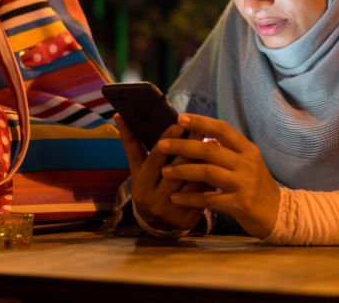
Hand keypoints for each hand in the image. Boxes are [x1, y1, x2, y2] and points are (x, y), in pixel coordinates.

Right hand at [113, 114, 204, 232]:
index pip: (155, 159)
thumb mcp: (138, 167)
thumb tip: (119, 115)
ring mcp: (172, 211)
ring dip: (204, 163)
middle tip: (202, 129)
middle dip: (190, 149)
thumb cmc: (149, 184)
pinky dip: (210, 179)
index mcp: (141, 184)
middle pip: (177, 170)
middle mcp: (155, 199)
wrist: (156, 222)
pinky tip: (218, 166)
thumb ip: (132, 143)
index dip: (166, 141)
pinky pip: (203, 195)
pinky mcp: (188, 219)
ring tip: (214, 144)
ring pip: (192, 182)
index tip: (178, 125)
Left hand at [156, 114, 280, 238]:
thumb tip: (200, 136)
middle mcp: (247, 163)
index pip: (223, 129)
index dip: (201, 122)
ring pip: (207, 172)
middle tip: (161, 145)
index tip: (180, 118)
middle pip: (210, 149)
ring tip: (165, 171)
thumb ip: (227, 151)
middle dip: (183, 146)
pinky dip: (190, 198)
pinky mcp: (239, 204)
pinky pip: (209, 199)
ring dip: (183, 170)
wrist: (277, 212)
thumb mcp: (247, 162)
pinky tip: (175, 197)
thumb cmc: (256, 185)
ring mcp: (244, 183)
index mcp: (248, 149)